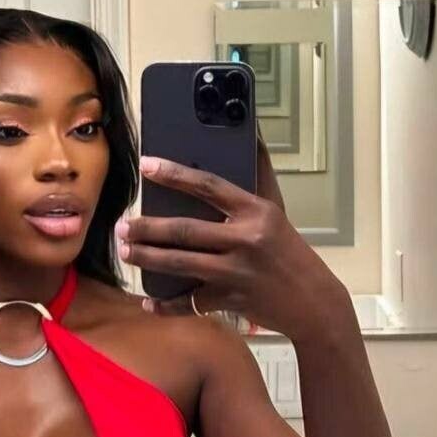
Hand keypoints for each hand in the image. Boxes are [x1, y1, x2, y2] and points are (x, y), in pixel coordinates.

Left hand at [117, 155, 353, 340]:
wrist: (314, 302)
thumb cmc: (289, 251)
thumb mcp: (276, 211)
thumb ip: (259, 173)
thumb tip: (250, 130)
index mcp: (255, 211)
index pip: (209, 186)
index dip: (174, 175)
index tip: (147, 166)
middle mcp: (246, 239)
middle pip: (185, 230)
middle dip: (147, 228)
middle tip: (121, 225)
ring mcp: (237, 272)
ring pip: (181, 263)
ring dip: (147, 257)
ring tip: (125, 250)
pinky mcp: (231, 300)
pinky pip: (190, 302)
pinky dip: (166, 305)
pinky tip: (147, 302)